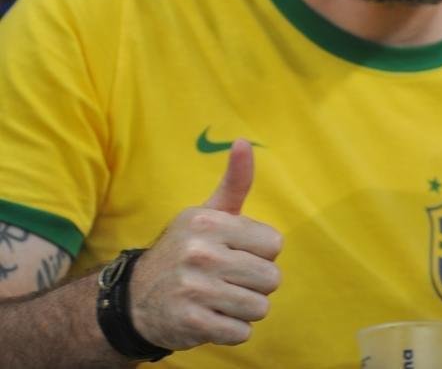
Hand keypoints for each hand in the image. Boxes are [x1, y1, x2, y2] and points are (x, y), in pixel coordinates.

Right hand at [127, 140, 283, 349]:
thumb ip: (234, 182)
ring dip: (245, 309)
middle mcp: (200, 253)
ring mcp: (193, 290)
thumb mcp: (206, 213)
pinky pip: (241, 332)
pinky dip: (232, 330)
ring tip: (220, 298)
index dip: (261, 253)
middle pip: (272, 278)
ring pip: (260, 307)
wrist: (133, 299)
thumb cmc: (185, 250)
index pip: (275, 244)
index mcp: (208, 223)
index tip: (237, 253)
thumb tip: (243, 142)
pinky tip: (211, 318)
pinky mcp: (190, 323)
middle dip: (256, 283)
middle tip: (228, 280)